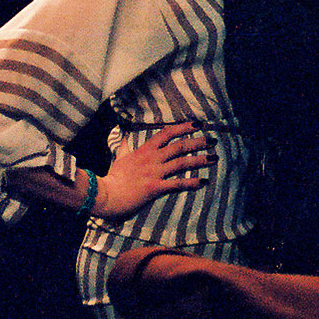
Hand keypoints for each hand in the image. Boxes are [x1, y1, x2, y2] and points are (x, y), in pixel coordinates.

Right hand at [94, 121, 212, 219]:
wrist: (105, 194)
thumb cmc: (113, 177)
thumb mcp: (120, 157)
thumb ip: (125, 145)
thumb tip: (123, 133)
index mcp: (145, 150)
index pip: (167, 133)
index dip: (183, 127)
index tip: (197, 124)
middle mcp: (152, 159)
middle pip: (180, 146)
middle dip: (198, 142)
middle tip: (212, 140)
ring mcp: (155, 173)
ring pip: (182, 162)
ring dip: (200, 159)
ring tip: (213, 158)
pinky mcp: (156, 188)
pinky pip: (177, 183)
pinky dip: (191, 182)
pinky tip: (203, 181)